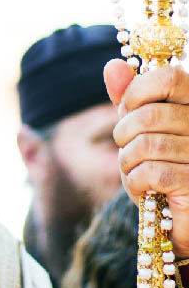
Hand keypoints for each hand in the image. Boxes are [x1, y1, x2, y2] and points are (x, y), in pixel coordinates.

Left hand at [106, 58, 188, 257]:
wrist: (175, 221)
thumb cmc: (159, 171)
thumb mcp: (140, 131)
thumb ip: (129, 99)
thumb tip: (113, 66)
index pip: (168, 76)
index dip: (137, 91)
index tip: (128, 110)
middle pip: (149, 114)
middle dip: (124, 135)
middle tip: (130, 150)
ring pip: (145, 145)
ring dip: (128, 163)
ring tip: (138, 173)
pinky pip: (150, 173)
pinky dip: (135, 183)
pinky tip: (145, 190)